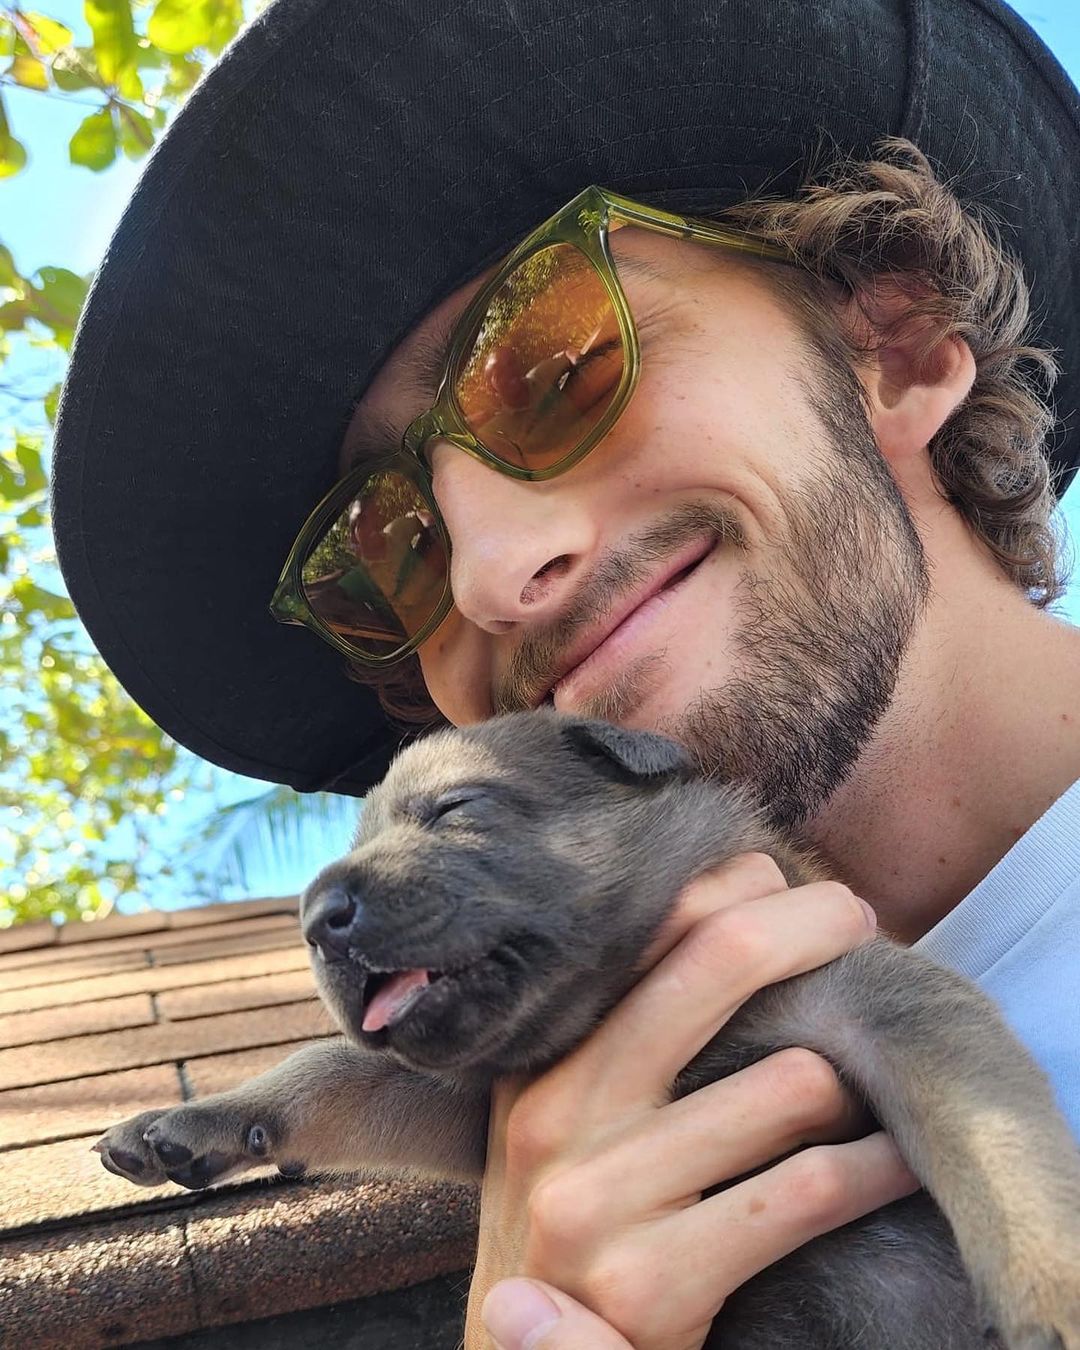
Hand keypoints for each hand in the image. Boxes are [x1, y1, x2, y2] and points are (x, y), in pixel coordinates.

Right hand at [463, 853, 918, 1349]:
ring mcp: (596, 1198)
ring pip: (787, 1085)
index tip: (794, 891)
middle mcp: (557, 1111)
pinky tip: (888, 1157)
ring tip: (872, 1076)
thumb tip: (735, 895)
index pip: (649, 926)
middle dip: (810, 927)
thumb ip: (621, 1028)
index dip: (740, 888)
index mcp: (539, 1056)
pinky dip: (870, 1170)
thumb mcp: (567, 1112)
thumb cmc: (576, 1217)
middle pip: (718, 961)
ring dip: (853, 1079)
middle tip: (857, 923)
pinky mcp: (649, 1284)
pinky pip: (802, 1194)